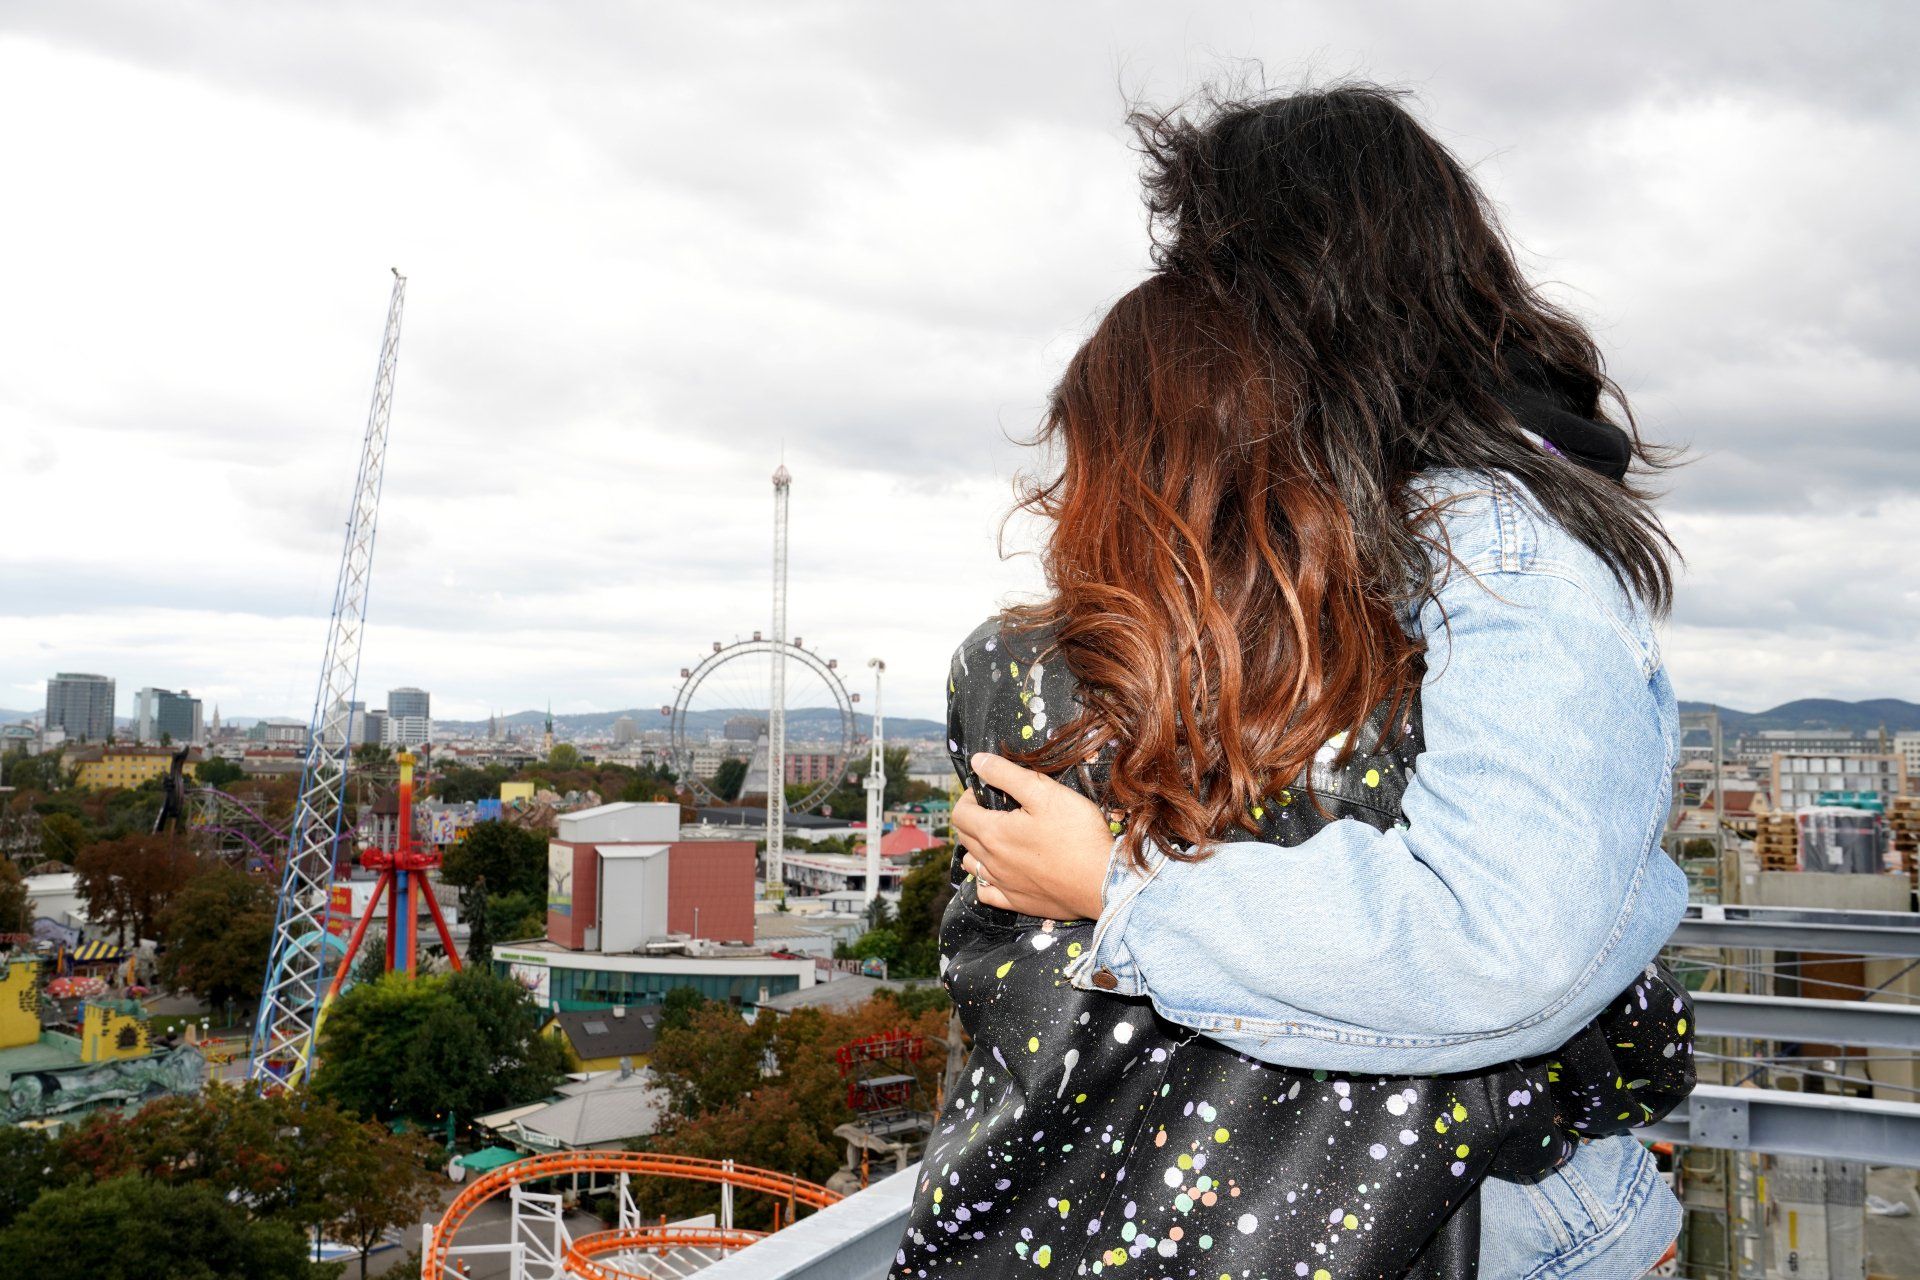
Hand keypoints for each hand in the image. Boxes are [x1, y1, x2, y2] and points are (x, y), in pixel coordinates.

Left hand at [951, 752, 1113, 920]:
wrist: (1103, 882)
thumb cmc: (1077, 834)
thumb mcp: (1045, 793)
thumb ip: (1007, 774)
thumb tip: (977, 761)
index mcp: (993, 833)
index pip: (960, 813)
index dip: (968, 797)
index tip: (985, 790)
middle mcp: (991, 861)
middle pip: (964, 837)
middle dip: (972, 818)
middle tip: (993, 808)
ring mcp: (1003, 885)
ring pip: (972, 864)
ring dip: (976, 848)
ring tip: (997, 837)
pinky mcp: (1017, 902)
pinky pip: (987, 893)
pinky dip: (985, 880)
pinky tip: (998, 872)